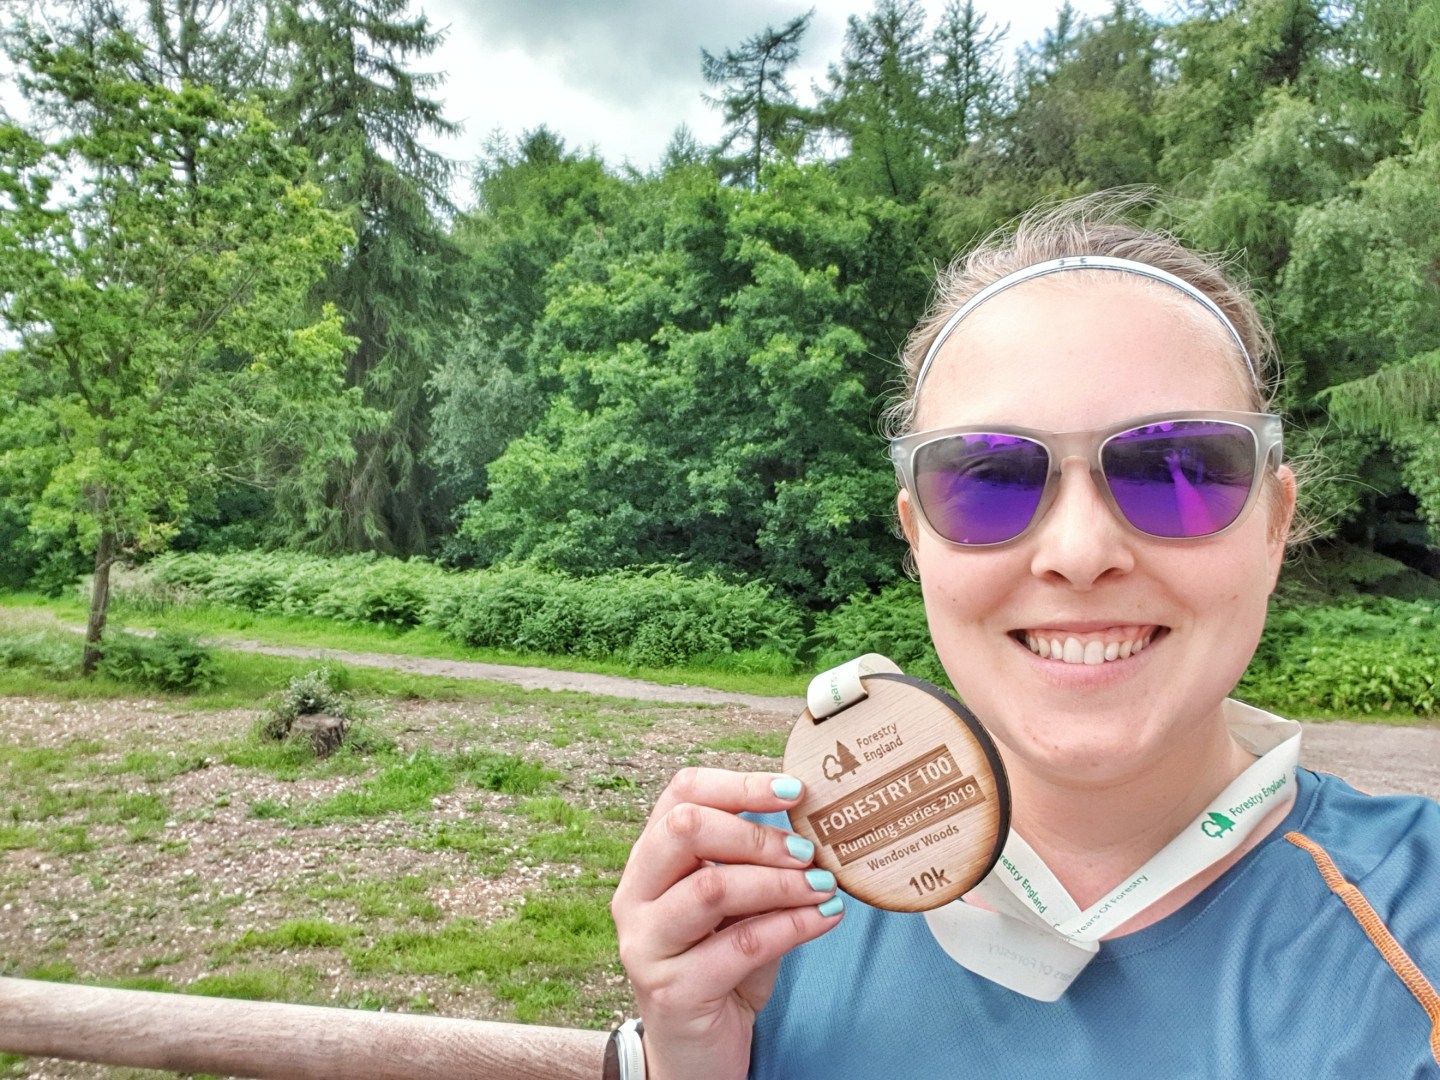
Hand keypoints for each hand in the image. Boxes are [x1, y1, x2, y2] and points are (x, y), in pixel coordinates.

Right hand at [611, 767, 843, 1079]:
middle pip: (685, 828)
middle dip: (757, 833)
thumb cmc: (722, 965)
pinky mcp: (673, 990)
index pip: (681, 794)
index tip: (795, 790)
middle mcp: (635, 896)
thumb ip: (754, 865)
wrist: (697, 1054)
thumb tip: (812, 821)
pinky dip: (794, 925)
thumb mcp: (736, 906)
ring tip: (824, 886)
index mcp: (649, 861)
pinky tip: (826, 919)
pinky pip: (741, 944)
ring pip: (712, 886)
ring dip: (781, 882)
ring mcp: (646, 944)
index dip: (739, 783)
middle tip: (808, 851)